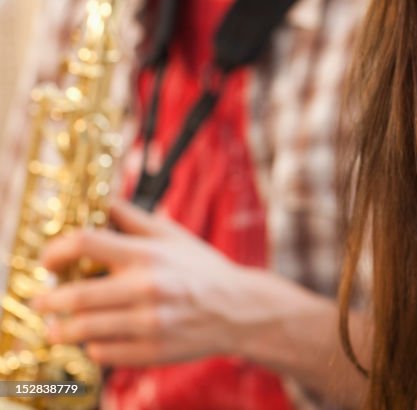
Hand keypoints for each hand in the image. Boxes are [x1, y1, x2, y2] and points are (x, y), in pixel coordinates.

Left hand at [34, 198, 258, 365]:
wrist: (239, 309)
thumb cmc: (202, 268)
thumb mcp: (172, 235)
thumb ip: (132, 218)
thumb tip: (99, 200)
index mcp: (148, 255)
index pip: (86, 243)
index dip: (56, 251)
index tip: (49, 262)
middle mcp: (147, 288)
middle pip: (75, 295)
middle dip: (48, 299)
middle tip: (42, 300)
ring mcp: (149, 323)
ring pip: (83, 330)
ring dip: (60, 328)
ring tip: (55, 325)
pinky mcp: (152, 351)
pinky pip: (103, 353)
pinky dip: (92, 346)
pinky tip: (96, 338)